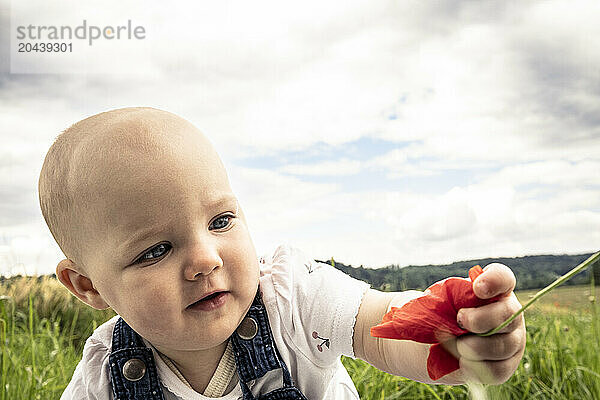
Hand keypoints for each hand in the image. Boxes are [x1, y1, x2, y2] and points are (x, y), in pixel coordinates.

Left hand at [445, 263, 525, 383]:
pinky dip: (476, 366)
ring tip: (457, 345)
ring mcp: (512, 340)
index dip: (494, 281)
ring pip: (505, 345)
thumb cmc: (439, 316)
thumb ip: (450, 300)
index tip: (477, 288)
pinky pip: (497, 369)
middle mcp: (509, 313)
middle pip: (509, 313)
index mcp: (493, 290)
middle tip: (459, 321)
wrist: (432, 345)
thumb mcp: (440, 303)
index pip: (503, 278)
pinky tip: (462, 361)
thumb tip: (456, 315)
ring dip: (475, 347)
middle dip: (481, 319)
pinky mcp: (506, 365)